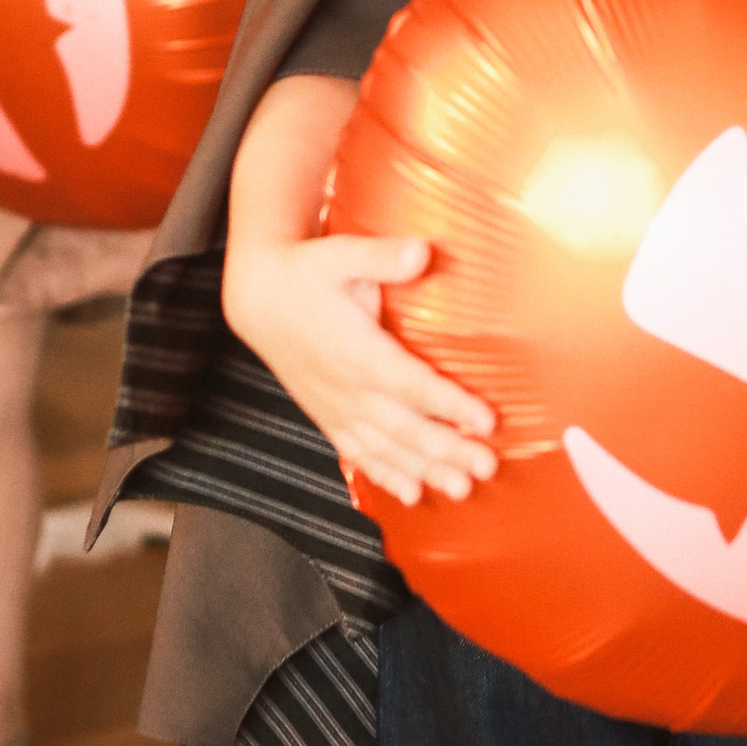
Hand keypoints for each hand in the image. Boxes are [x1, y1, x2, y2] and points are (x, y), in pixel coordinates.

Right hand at [222, 230, 497, 506]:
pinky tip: (413, 495)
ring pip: (386, 449)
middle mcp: (348, 388)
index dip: (450, 404)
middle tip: (487, 468)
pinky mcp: (330, 417)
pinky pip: (359, 455)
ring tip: (462, 490)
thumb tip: (421, 250)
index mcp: (357, 350)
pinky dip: (386, 476)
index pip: (412, 384)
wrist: (259, 300)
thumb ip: (381, 256)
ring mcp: (338, 408)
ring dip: (425, 471)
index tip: (487, 422)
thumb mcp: (341, 254)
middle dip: (448, 450)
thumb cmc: (306, 273)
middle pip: (405, 427)